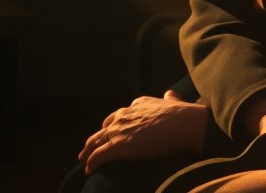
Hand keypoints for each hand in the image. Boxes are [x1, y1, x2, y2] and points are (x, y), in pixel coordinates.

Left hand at [78, 90, 208, 174]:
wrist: (182, 123)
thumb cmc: (182, 115)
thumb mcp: (172, 102)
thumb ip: (169, 99)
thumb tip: (170, 94)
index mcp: (136, 105)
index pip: (118, 115)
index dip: (112, 125)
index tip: (109, 131)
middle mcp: (124, 115)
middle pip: (104, 128)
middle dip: (96, 138)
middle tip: (89, 146)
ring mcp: (119, 130)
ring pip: (96, 141)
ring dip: (88, 151)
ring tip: (83, 159)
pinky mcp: (118, 146)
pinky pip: (99, 156)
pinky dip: (92, 163)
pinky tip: (88, 170)